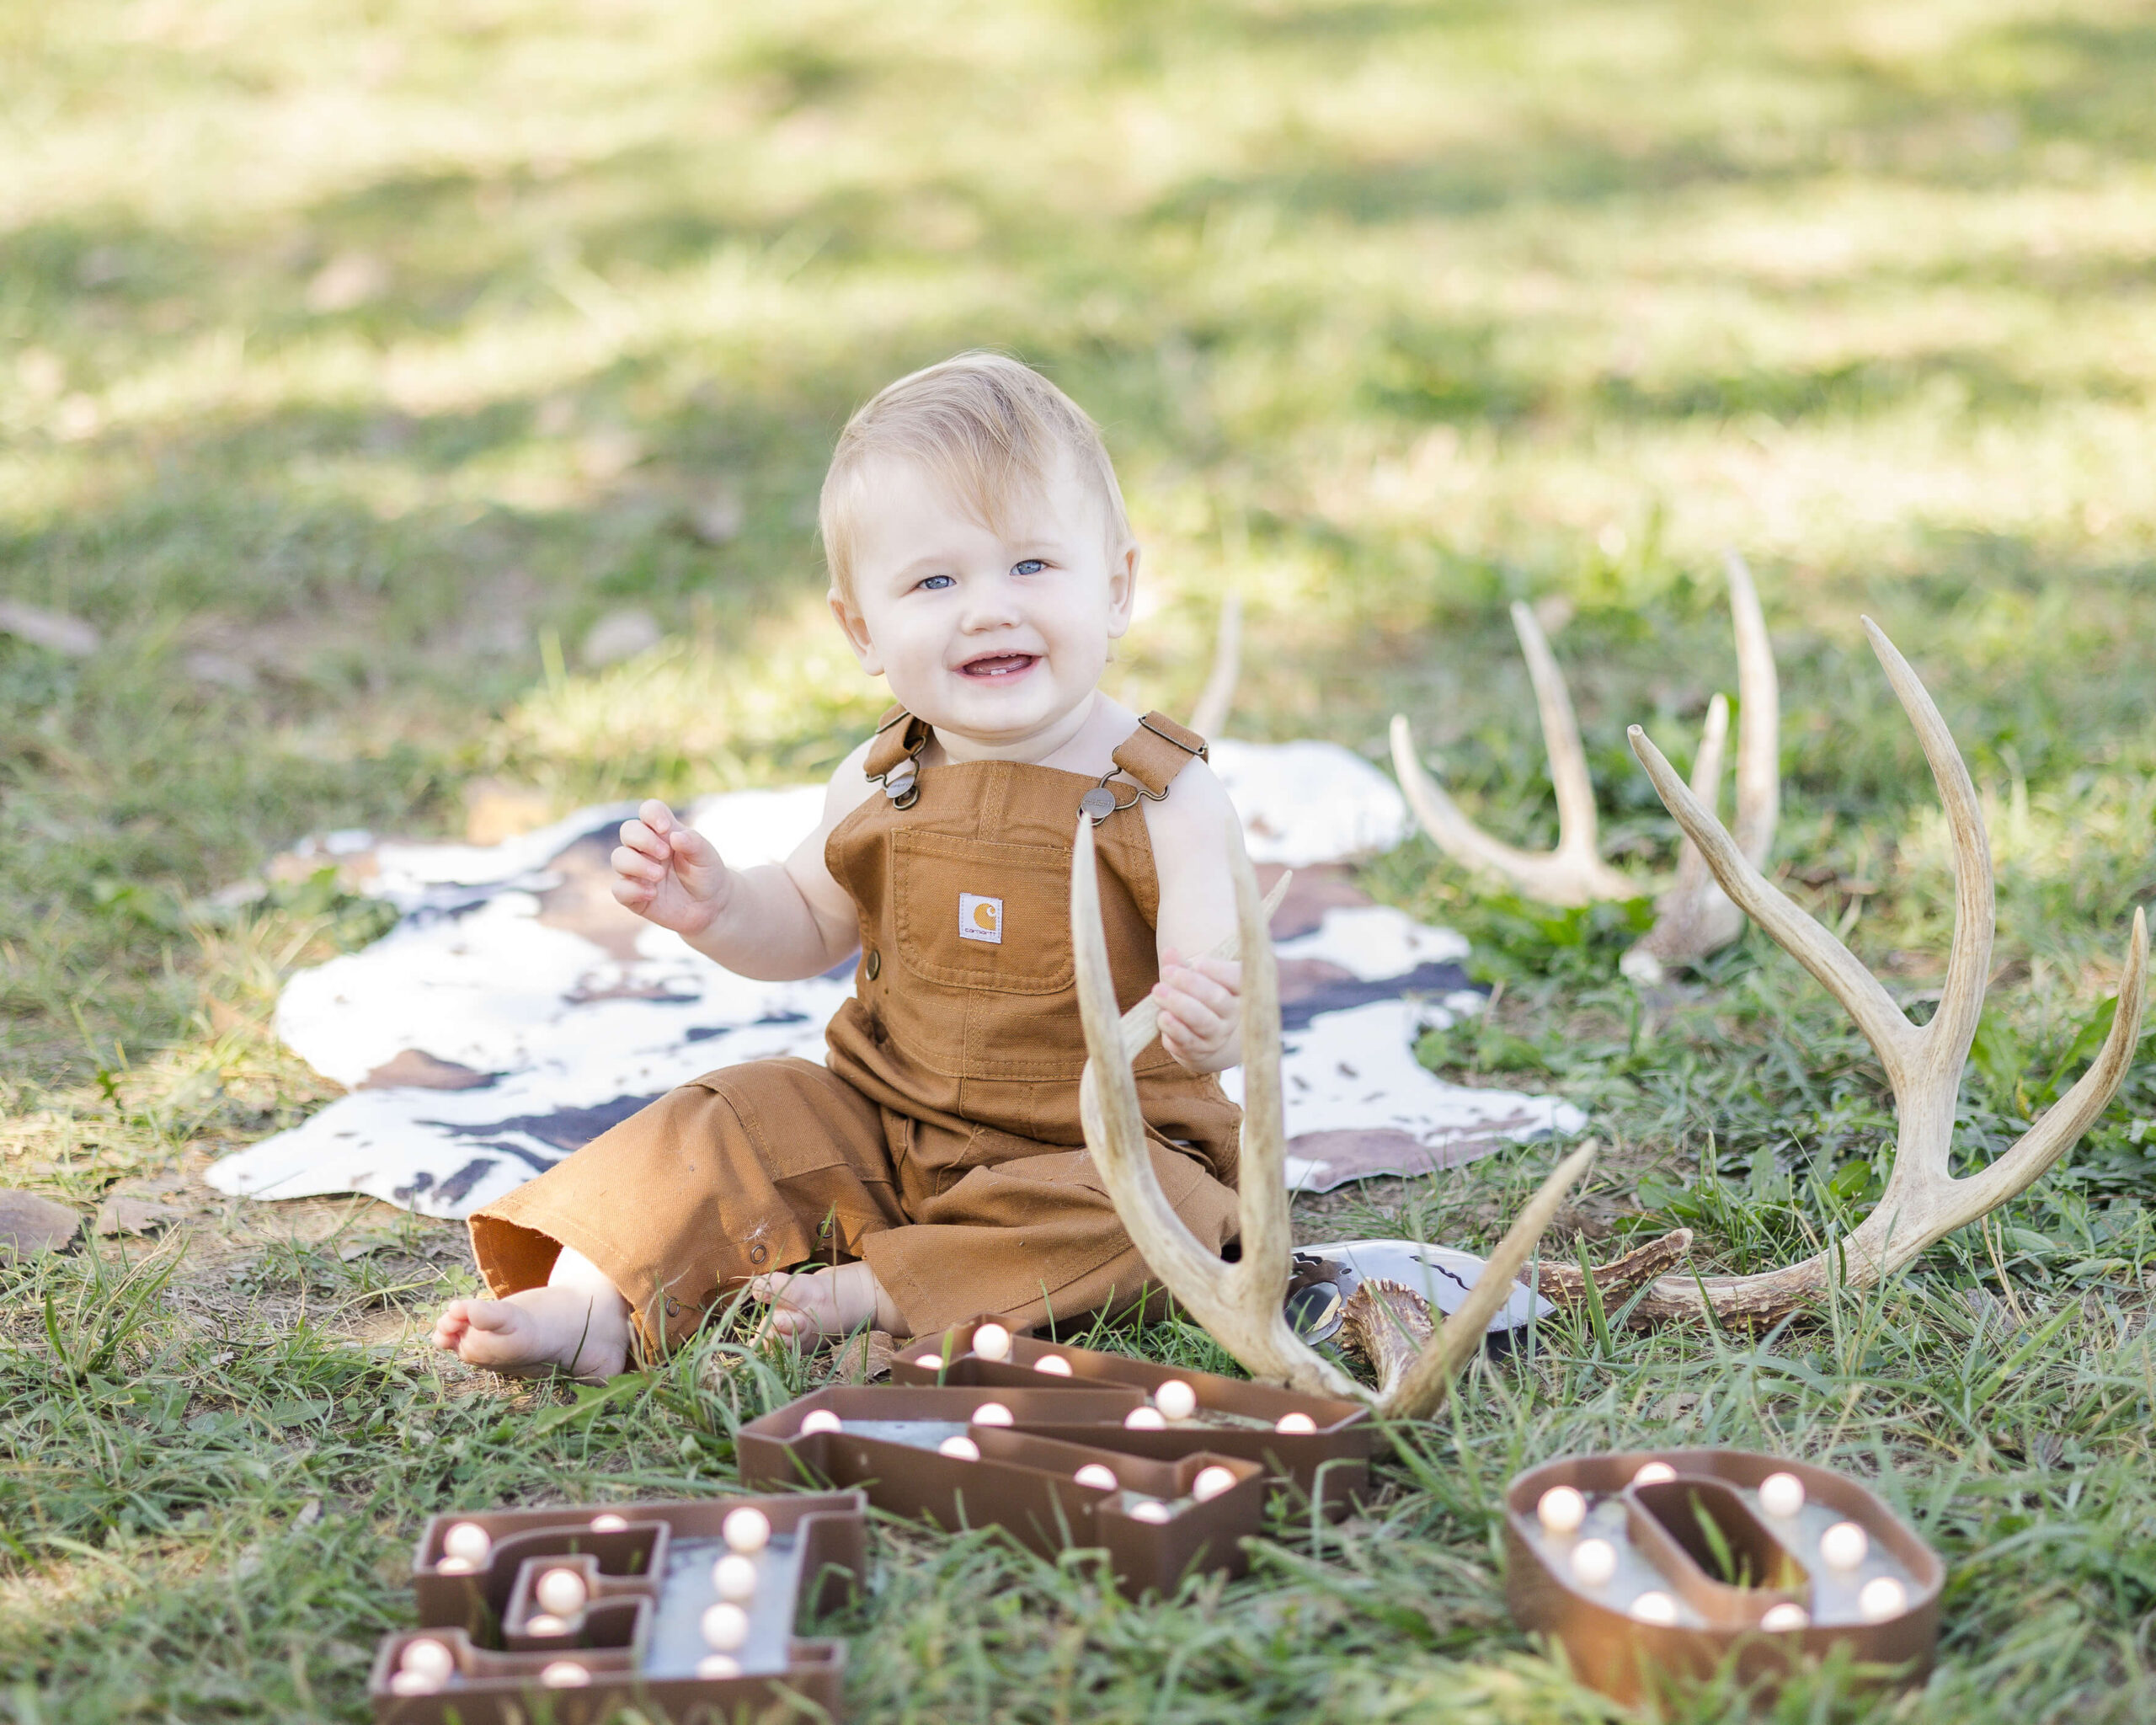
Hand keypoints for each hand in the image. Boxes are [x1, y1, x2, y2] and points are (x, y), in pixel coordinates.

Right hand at [611, 799, 731, 934]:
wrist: (711, 906)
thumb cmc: (706, 874)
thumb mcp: (707, 857)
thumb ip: (694, 843)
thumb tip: (675, 836)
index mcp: (664, 832)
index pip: (649, 810)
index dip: (652, 814)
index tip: (665, 828)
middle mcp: (646, 849)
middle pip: (628, 830)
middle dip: (643, 840)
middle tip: (665, 854)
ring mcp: (637, 871)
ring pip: (619, 858)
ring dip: (637, 865)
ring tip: (659, 875)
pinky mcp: (633, 894)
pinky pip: (619, 889)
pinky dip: (633, 890)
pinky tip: (653, 894)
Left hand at [1153, 947, 1241, 1074]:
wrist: (1193, 1034)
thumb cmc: (1194, 997)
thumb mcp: (1189, 978)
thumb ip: (1179, 965)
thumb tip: (1169, 952)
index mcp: (1236, 991)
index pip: (1239, 979)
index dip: (1221, 972)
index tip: (1199, 963)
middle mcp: (1231, 1015)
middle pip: (1218, 999)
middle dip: (1191, 984)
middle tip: (1167, 972)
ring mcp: (1217, 1035)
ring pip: (1202, 1021)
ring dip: (1179, 1005)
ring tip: (1158, 992)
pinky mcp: (1199, 1051)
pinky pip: (1187, 1041)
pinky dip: (1174, 1029)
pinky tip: (1162, 1017)